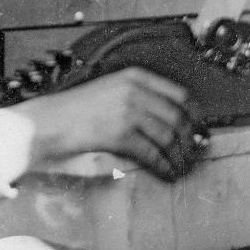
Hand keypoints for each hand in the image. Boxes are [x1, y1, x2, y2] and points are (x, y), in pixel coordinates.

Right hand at [18, 67, 205, 180]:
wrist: (51, 120)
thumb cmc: (79, 108)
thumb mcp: (111, 89)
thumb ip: (139, 97)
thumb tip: (173, 118)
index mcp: (134, 76)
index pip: (179, 94)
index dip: (194, 115)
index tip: (198, 130)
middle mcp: (134, 90)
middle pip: (178, 118)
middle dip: (190, 140)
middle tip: (192, 154)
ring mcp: (127, 111)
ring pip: (169, 137)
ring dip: (179, 156)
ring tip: (180, 167)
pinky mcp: (120, 134)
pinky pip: (152, 153)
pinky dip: (164, 166)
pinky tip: (166, 173)